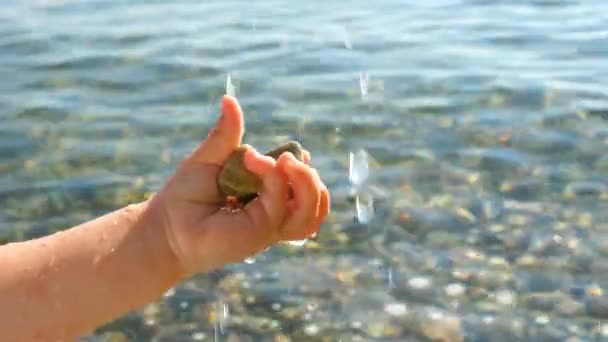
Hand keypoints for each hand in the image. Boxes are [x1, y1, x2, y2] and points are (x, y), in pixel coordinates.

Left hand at [145, 96, 329, 276]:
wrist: (164, 226)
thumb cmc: (184, 197)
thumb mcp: (210, 158)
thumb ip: (227, 134)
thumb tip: (229, 98)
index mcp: (268, 198)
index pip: (305, 188)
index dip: (306, 169)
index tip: (292, 151)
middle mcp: (273, 214)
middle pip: (315, 202)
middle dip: (309, 176)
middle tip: (285, 157)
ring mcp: (269, 226)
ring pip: (310, 212)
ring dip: (304, 181)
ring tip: (282, 160)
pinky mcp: (259, 234)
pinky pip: (279, 206)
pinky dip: (275, 182)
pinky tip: (253, 163)